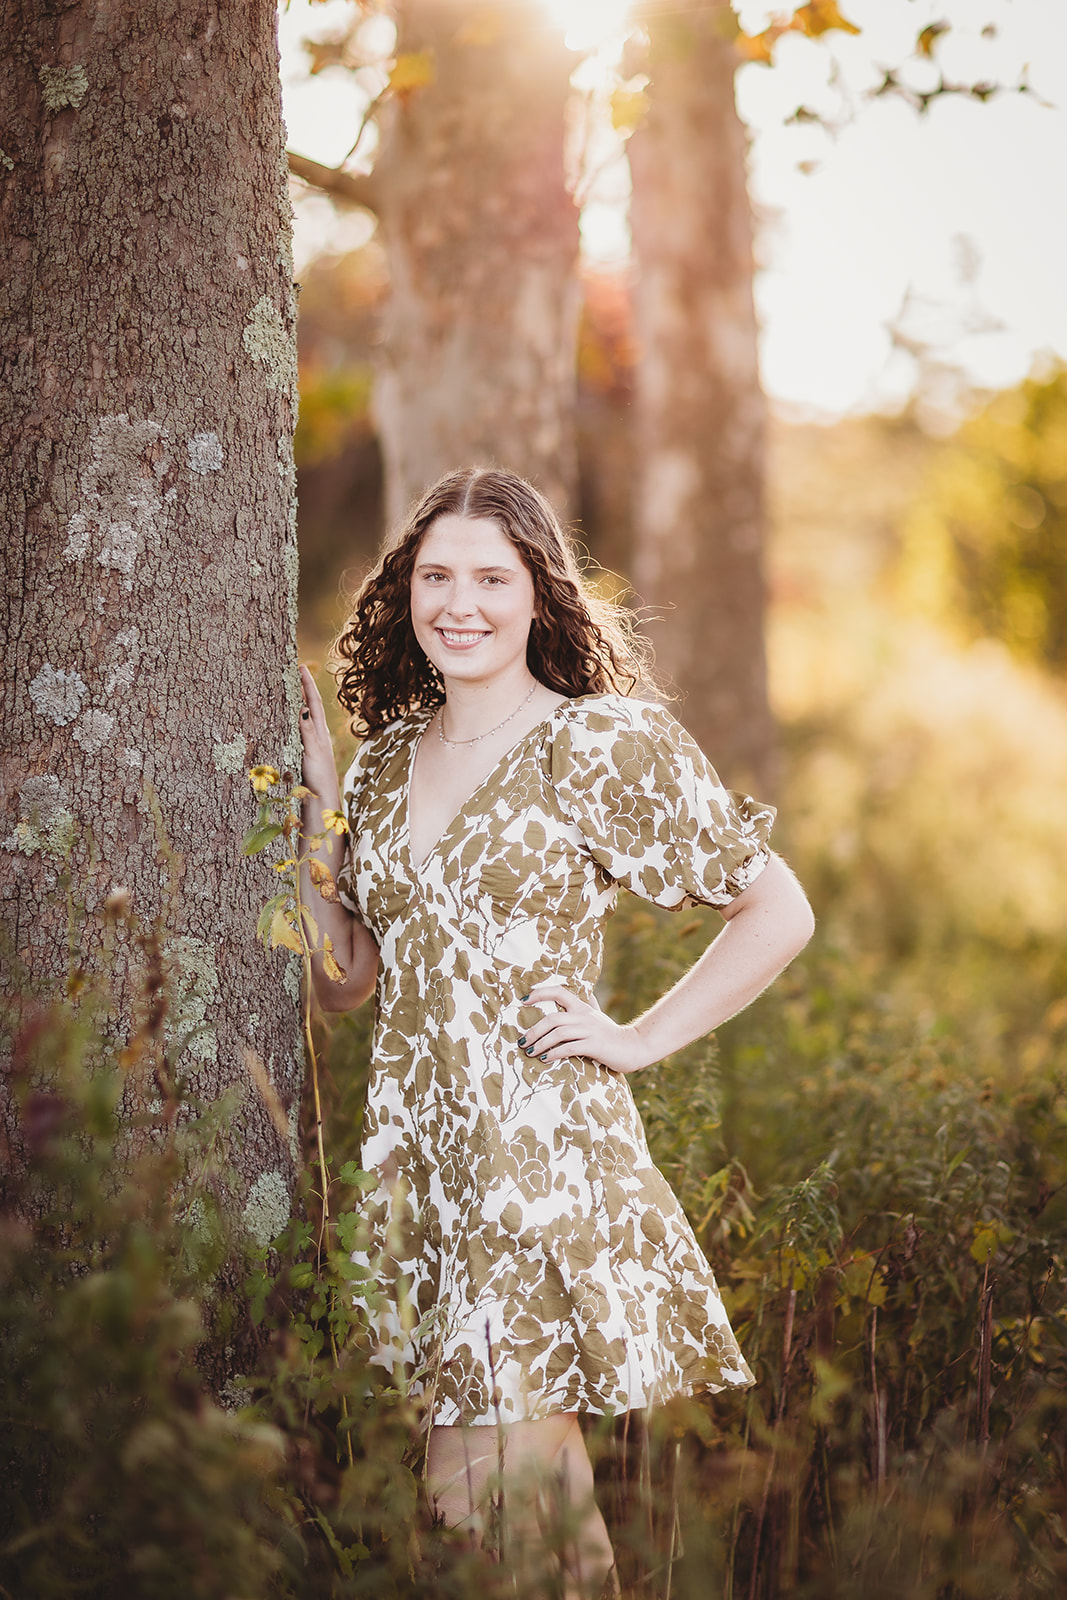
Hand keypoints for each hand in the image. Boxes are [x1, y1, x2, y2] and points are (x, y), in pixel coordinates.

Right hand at [299, 665, 339, 805]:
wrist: (320, 801)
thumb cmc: (318, 777)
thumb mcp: (313, 752)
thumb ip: (307, 731)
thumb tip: (302, 707)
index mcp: (319, 732)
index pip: (313, 702)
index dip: (307, 684)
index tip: (300, 666)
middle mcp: (315, 735)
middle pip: (308, 706)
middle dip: (301, 688)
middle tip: (293, 670)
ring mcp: (308, 744)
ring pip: (301, 717)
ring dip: (295, 702)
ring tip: (287, 687)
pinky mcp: (301, 753)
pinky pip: (294, 730)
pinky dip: (289, 719)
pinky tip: (282, 718)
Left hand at [518, 983, 652, 1075]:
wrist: (633, 1047)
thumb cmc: (611, 1034)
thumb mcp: (598, 1016)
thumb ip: (590, 1005)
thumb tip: (587, 993)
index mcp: (583, 1007)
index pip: (559, 992)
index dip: (540, 993)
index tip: (523, 1000)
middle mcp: (584, 1016)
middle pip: (553, 1018)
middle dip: (534, 1030)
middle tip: (522, 1041)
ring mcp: (590, 1030)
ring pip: (558, 1033)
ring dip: (540, 1044)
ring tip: (530, 1052)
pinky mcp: (594, 1045)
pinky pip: (569, 1048)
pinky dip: (555, 1053)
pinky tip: (546, 1059)